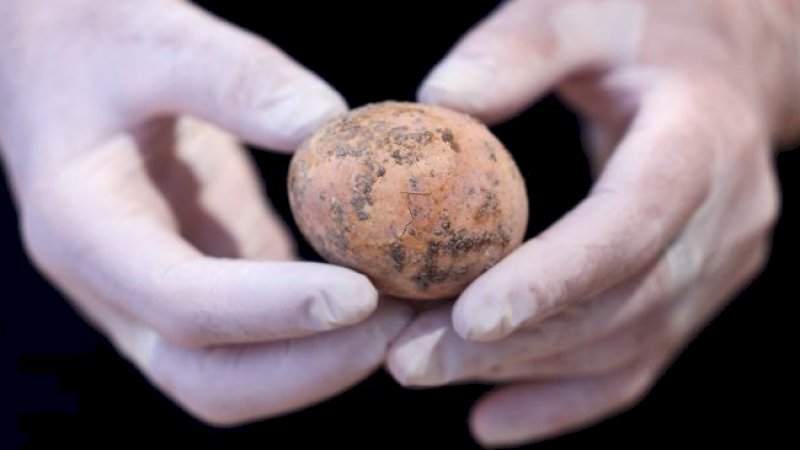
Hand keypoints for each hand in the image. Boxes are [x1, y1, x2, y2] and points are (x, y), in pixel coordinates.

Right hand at [0, 0, 409, 424]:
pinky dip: (318, 332)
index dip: (275, 312)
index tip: (365, 295)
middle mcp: (114, 285)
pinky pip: (258, 334)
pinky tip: (379, 292)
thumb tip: (330, 124)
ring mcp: (154, 294)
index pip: (182, 303)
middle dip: (309, 366)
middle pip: (208, 379)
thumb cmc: (98, 38)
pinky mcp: (199, 279)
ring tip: (407, 314)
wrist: (61, 57)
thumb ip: (238, 78)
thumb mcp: (157, 34)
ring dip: (322, 362)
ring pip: (235, 375)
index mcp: (83, 229)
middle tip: (400, 323)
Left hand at [387, 0, 798, 445]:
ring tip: (422, 371)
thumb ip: (518, 47)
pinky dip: (559, 398)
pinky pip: (631, 364)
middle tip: (409, 360)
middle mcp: (726, 220)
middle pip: (619, 305)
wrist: (724, 61)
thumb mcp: (584, 6)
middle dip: (512, 344)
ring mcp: (718, 267)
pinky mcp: (694, 293)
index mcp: (702, 142)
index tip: (468, 319)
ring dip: (520, 370)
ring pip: (620, 346)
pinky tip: (488, 421)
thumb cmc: (645, 22)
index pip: (631, 226)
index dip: (555, 279)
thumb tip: (436, 102)